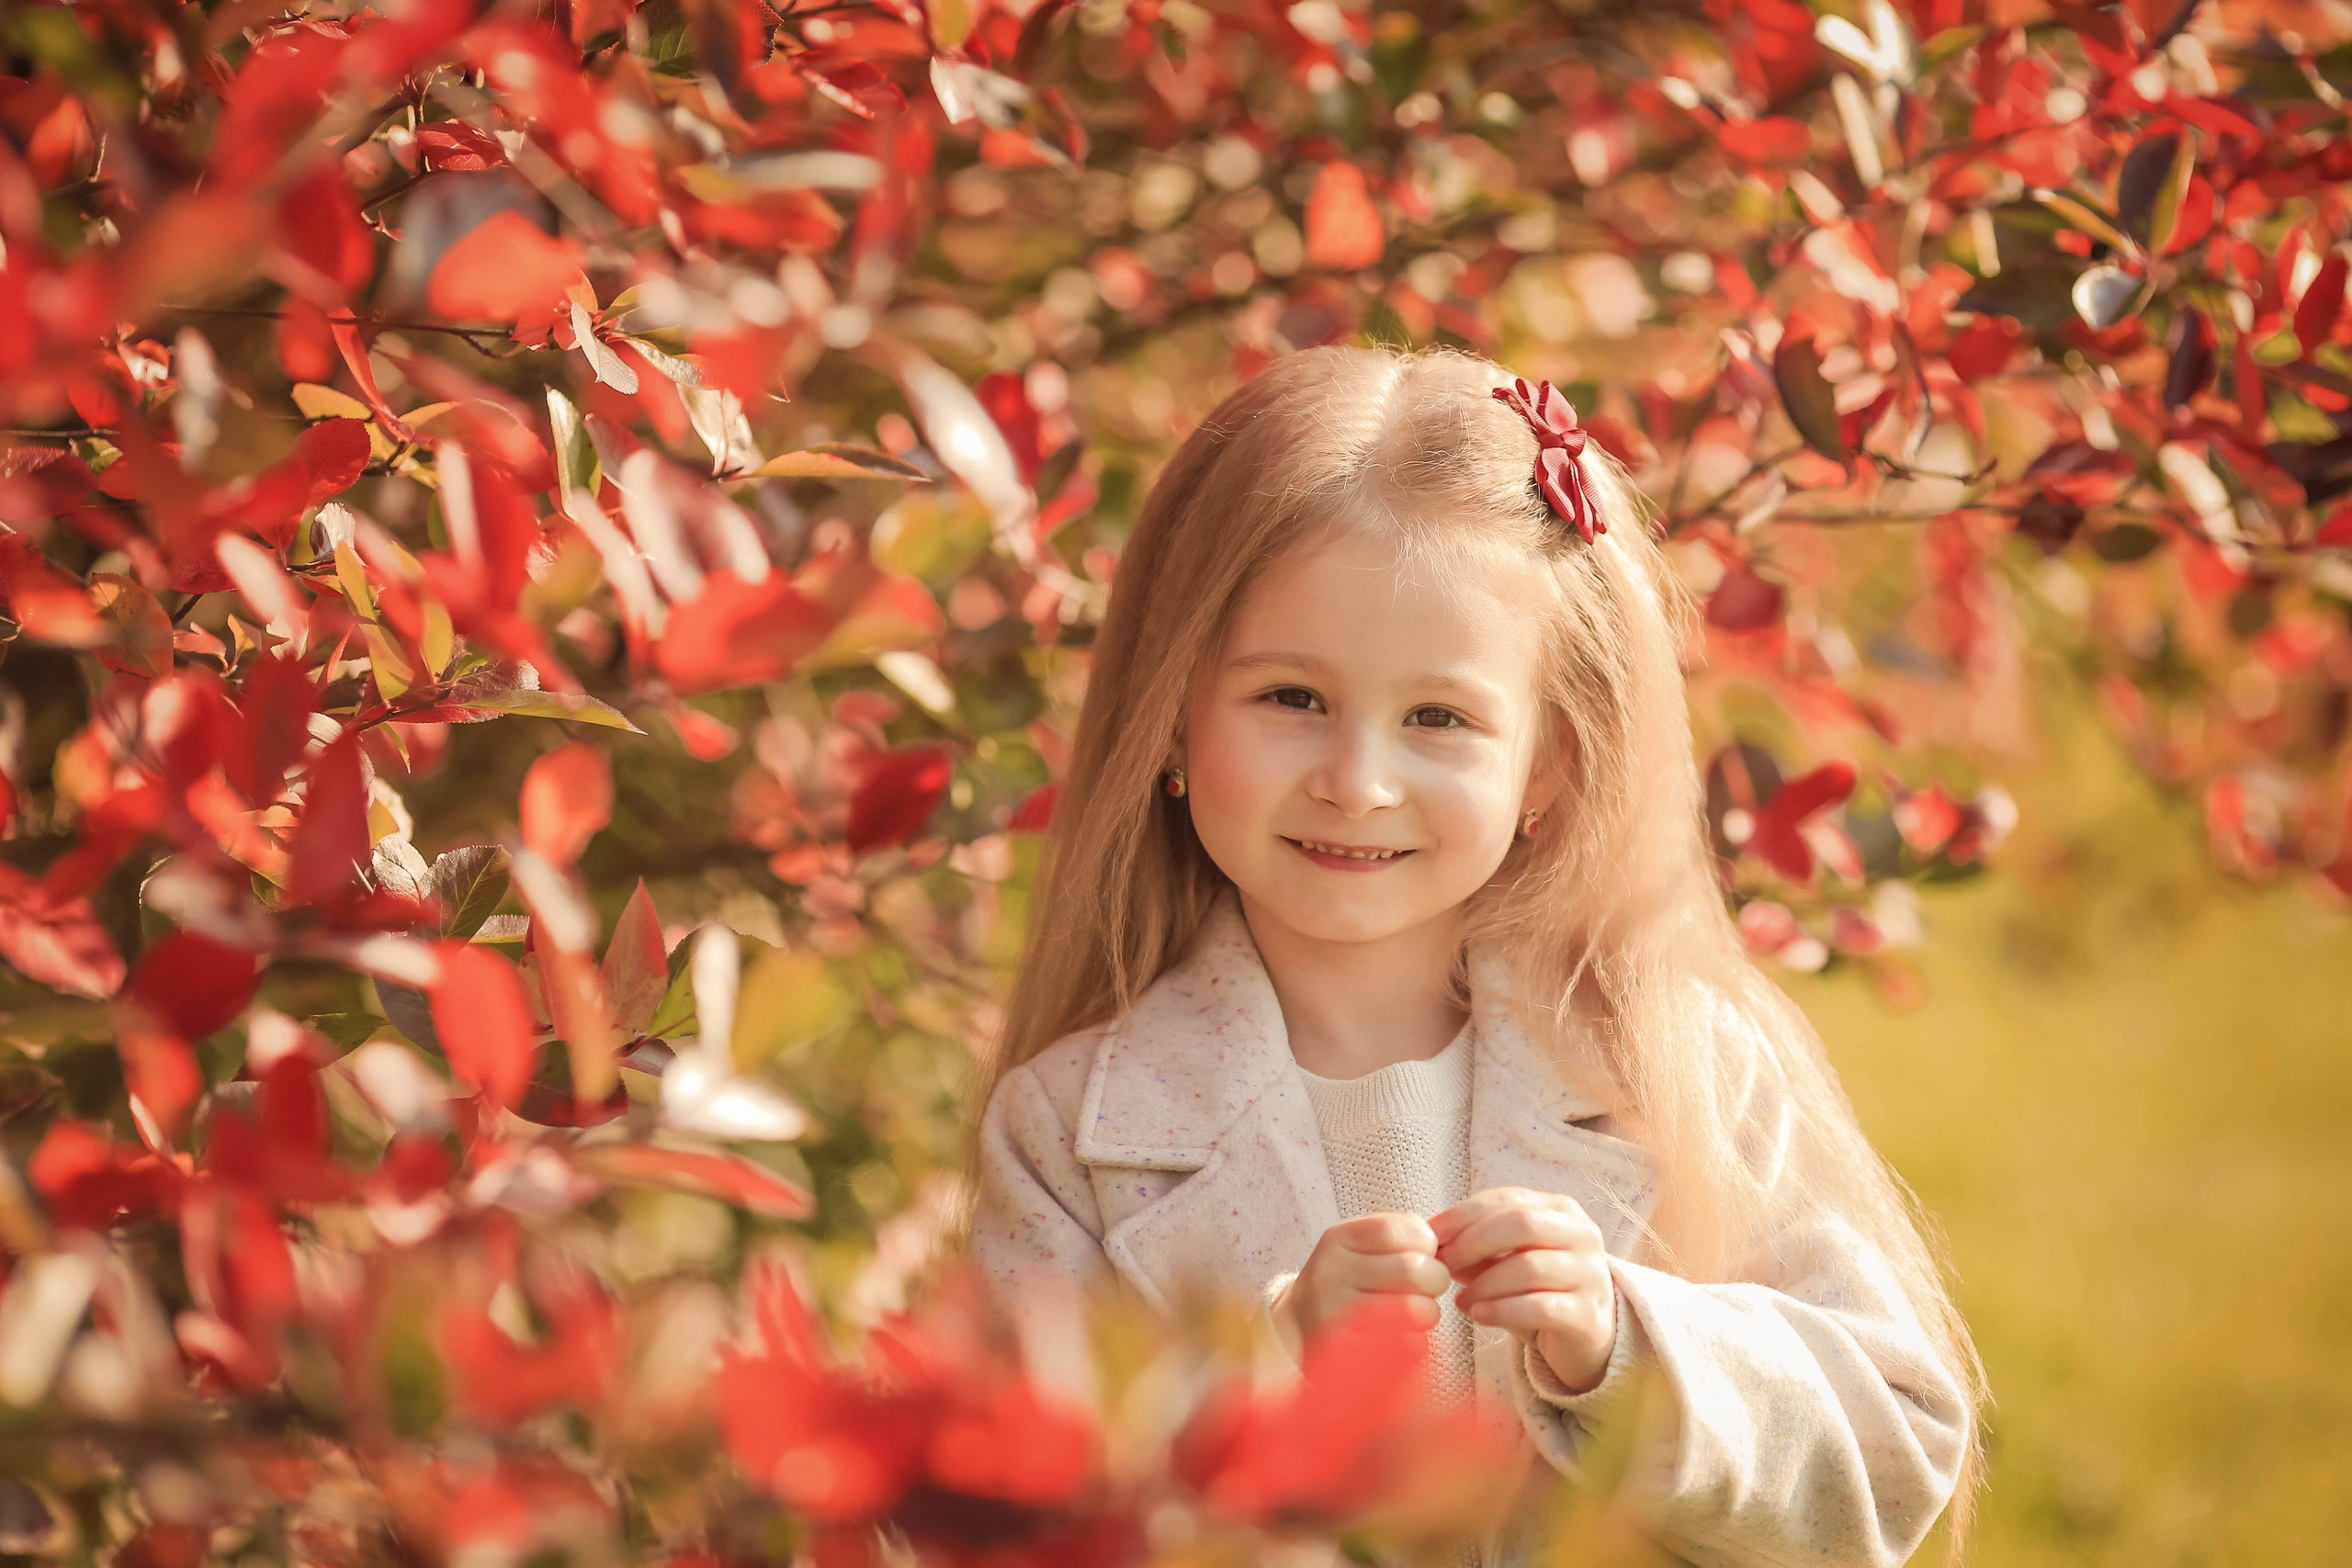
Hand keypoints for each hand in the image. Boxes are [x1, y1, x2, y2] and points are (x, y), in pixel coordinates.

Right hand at [1275, 1212, 1451, 1347]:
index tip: (1423, 1255)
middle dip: (1435, 1279)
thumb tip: (1442, 1246)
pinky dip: (1417, 1342)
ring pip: (1416, 1309)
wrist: (1295, 1331)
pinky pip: (1410, 1346)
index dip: (1424, 1243)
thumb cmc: (1345, 1283)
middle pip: (1412, 1269)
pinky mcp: (1351, 1355)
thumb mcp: (1358, 1246)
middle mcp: (1331, 1274)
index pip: (1396, 1231)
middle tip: (1427, 1287)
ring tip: (1417, 1312)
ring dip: (1429, 1312)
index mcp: (1337, 1240)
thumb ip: (1399, 1234)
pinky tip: (1401, 1336)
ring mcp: (1337, 1317)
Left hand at [1430, 1187, 1615, 1393]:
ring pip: (1530, 1267)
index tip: (1430, 1234)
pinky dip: (1503, 1310)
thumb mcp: (1507, 1263)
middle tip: (1442, 1264)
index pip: (1508, 1199)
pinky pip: (1541, 1307)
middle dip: (1474, 1242)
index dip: (1464, 1214)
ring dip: (1485, 1283)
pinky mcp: (1589, 1315)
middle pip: (1522, 1224)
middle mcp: (1582, 1236)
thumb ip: (1476, 1251)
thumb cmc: (1540, 1290)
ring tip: (1460, 1299)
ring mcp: (1590, 1275)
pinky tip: (1478, 1316)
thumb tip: (1434, 1246)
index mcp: (1561, 1211)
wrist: (1587, 1337)